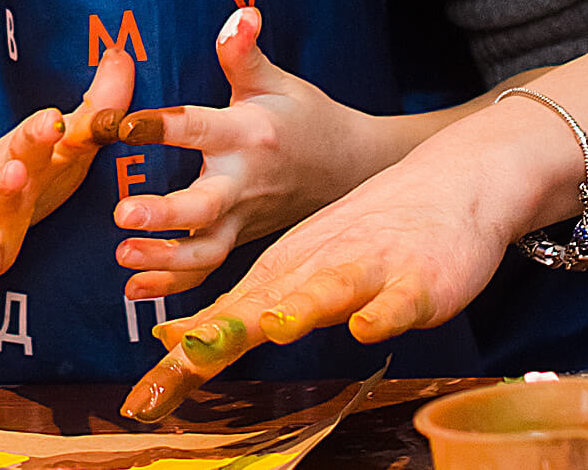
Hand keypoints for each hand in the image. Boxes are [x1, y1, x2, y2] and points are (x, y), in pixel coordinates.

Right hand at [0, 43, 136, 279]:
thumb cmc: (23, 172)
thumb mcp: (62, 141)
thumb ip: (98, 105)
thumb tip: (122, 53)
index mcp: (46, 145)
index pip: (74, 122)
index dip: (98, 106)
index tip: (114, 71)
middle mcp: (18, 167)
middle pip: (27, 145)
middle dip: (38, 132)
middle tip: (50, 121)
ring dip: (5, 182)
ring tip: (11, 174)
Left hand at [112, 7, 401, 298]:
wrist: (349, 167)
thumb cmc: (305, 116)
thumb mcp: (276, 80)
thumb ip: (244, 53)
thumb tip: (239, 13)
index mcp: (247, 135)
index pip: (199, 128)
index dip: (160, 126)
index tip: (120, 125)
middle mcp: (243, 182)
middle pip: (204, 206)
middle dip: (164, 214)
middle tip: (122, 214)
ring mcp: (243, 219)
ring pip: (206, 251)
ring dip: (163, 261)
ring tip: (122, 258)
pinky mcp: (240, 242)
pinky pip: (207, 272)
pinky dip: (172, 286)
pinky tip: (132, 291)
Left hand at [117, 123, 531, 420]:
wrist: (444, 186)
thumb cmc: (358, 240)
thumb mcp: (292, 273)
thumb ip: (239, 313)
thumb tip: (173, 344)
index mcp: (276, 274)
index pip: (219, 322)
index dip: (182, 363)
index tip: (143, 400)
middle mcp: (310, 271)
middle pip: (258, 309)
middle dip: (220, 339)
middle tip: (179, 361)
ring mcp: (364, 269)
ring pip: (327, 291)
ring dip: (299, 309)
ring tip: (272, 327)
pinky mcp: (415, 278)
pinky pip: (396, 300)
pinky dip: (380, 313)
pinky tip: (364, 327)